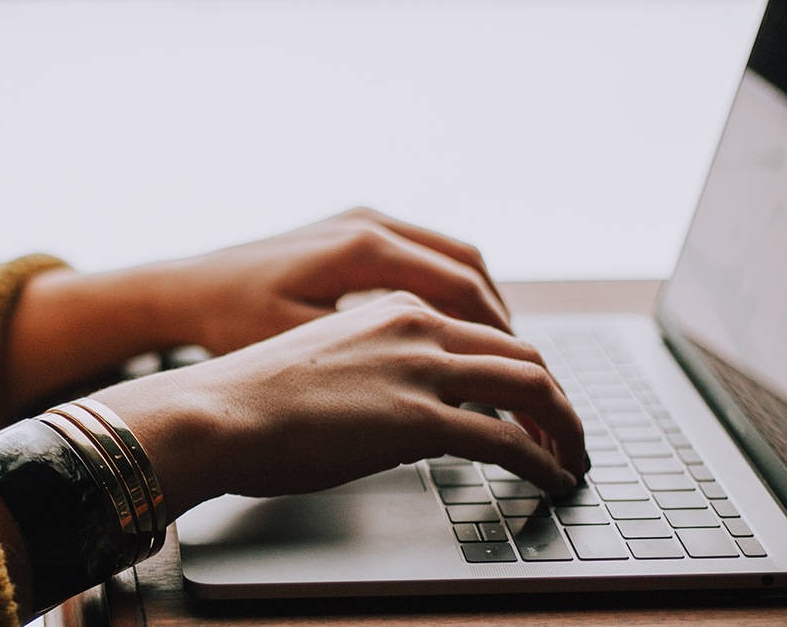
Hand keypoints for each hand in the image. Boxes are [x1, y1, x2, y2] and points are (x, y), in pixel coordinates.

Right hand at [93, 291, 586, 519]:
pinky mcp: (419, 419)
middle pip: (521, 352)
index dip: (519, 367)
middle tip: (567, 433)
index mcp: (392, 308)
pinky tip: (552, 479)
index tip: (530, 400)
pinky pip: (509, 439)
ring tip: (572, 459)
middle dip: (556, 397)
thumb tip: (395, 412)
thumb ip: (372, 370)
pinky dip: (544, 460)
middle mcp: (416, 325)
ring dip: (564, 426)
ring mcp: (421, 369)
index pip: (483, 330)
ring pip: (532, 386)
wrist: (214, 412)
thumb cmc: (248, 399)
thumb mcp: (323, 363)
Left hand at [151, 207, 510, 355]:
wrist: (186, 289)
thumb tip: (438, 389)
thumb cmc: (232, 321)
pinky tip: (452, 328)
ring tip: (497, 351)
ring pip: (450, 255)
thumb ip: (372, 359)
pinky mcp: (352, 229)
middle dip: (500, 319)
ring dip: (479, 301)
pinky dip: (449, 287)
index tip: (519, 374)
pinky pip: (423, 252)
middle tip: (522, 367)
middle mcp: (369, 222)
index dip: (498, 336)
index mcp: (363, 248)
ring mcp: (361, 220)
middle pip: (467, 266)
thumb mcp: (302, 347)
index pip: (460, 288)